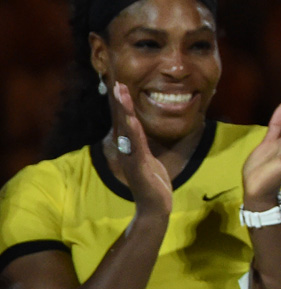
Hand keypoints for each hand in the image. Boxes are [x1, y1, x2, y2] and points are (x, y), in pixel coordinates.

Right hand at [112, 83, 172, 215]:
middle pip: (122, 121)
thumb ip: (141, 144)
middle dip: (120, 102)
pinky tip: (132, 121)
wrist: (154, 206)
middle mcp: (127, 150)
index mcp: (130, 147)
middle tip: (117, 82)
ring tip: (122, 94)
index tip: (119, 85)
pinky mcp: (139, 166)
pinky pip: (136, 146)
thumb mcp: (147, 159)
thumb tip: (137, 131)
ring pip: (127, 129)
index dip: (122, 104)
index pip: (124, 121)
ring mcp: (131, 157)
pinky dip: (133, 132)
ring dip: (124, 110)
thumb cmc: (151, 183)